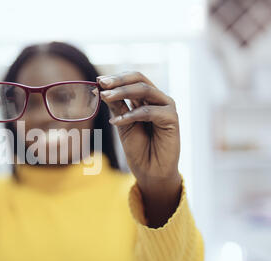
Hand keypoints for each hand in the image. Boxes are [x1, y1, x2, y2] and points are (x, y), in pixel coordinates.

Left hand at [98, 71, 181, 226]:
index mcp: (147, 98)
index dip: (116, 78)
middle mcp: (158, 99)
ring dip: (122, 92)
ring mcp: (166, 107)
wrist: (151, 172)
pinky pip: (149, 111)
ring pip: (144, 90)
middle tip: (101, 84)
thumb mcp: (122, 124)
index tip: (97, 81)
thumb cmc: (138, 148)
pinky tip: (117, 121)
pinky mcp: (172, 119)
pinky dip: (131, 114)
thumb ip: (116, 106)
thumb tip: (101, 88)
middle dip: (118, 81)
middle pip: (139, 79)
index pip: (132, 79)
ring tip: (105, 97)